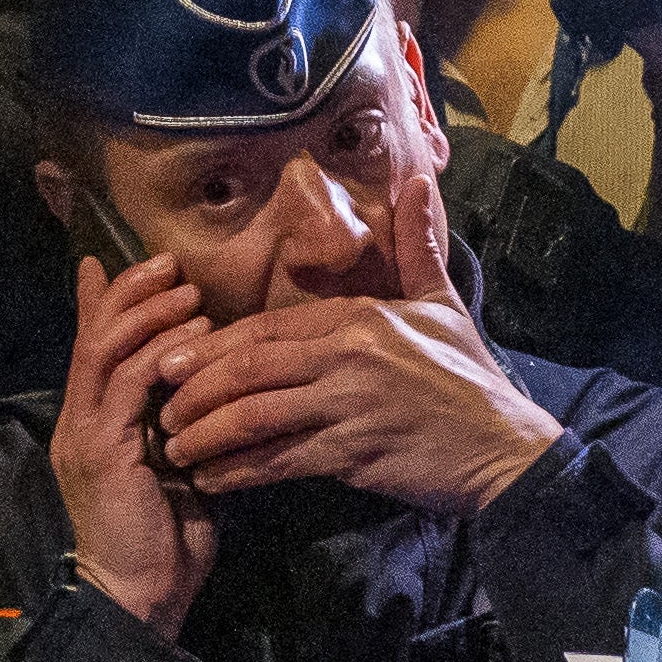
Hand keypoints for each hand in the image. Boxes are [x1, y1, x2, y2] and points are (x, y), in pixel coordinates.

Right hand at [52, 252, 218, 639]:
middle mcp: (78, 421)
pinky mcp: (103, 451)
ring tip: (187, 293)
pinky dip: (159, 356)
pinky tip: (192, 339)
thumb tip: (200, 385)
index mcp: (90, 423)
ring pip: (105, 351)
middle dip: (132, 293)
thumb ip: (176, 421)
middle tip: (171, 265)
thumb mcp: (175, 466)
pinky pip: (128, 386)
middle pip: (93, 335)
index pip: (92, 345)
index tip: (150, 267)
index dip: (113, 300)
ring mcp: (85, 434)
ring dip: (148, 315)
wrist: (141, 598)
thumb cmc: (165, 540)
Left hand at [154, 163, 562, 509]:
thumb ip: (418, 247)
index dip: (214, 344)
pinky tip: (213, 479)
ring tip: (174, 447)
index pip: (268, 326)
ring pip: (256, 412)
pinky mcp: (356, 452)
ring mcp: (350, 403)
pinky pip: (282, 459)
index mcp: (359, 317)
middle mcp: (348, 354)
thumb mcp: (445, 304)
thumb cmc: (470, 380)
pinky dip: (241, 469)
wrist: (506, 449)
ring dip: (207, 431)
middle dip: (196, 384)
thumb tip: (417, 181)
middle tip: (156, 399)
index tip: (174, 357)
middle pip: (250, 364)